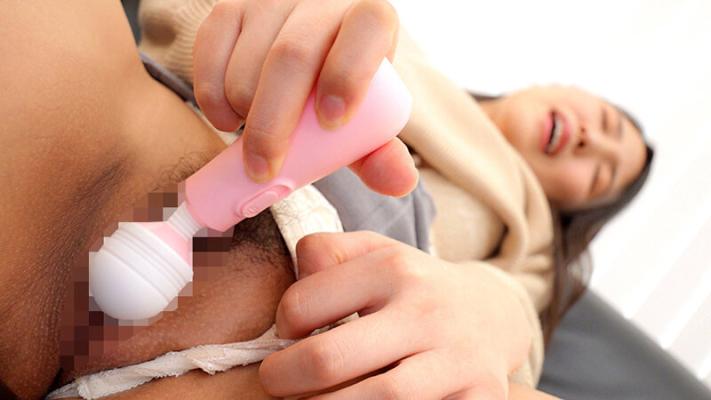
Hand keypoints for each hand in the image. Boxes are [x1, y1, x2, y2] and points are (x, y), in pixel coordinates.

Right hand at [193, 0, 416, 195]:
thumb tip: (398, 182)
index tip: (331, 123)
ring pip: (246, 61)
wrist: (313, 53)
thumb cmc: (342, 91)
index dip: (349, 75)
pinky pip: (210, 51)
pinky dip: (212, 97)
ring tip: (254, 141)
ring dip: (242, 113)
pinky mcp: (232, 7)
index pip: (366, 28)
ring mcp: (272, 0)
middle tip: (265, 169)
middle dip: (272, 123)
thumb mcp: (366, 119)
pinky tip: (227, 120)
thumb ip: (381, 152)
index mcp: (369, 19)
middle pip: (292, 56)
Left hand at [259, 231, 532, 398]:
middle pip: (328, 360)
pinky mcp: (480, 396)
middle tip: (275, 384)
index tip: (285, 338)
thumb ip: (328, 252)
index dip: (281, 326)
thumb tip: (296, 282)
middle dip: (283, 379)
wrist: (494, 314)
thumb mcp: (377, 253)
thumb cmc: (415, 287)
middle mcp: (426, 312)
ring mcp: (456, 360)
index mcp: (393, 270)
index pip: (304, 304)